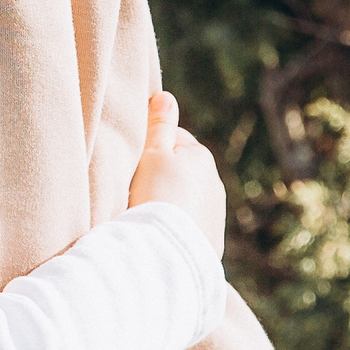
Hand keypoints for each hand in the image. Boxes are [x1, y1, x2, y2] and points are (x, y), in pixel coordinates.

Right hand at [127, 90, 224, 254]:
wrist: (169, 252)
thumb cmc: (154, 197)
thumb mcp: (151, 155)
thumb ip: (159, 126)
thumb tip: (166, 96)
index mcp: (199, 155)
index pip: (172, 138)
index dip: (150, 148)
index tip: (134, 164)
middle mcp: (214, 181)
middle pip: (181, 168)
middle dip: (164, 173)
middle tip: (137, 188)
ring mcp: (216, 211)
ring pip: (188, 195)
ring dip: (172, 199)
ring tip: (149, 212)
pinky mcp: (213, 238)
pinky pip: (192, 221)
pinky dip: (179, 221)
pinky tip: (161, 229)